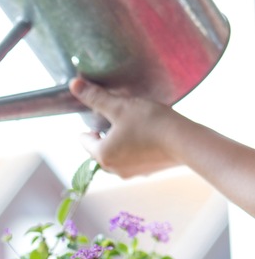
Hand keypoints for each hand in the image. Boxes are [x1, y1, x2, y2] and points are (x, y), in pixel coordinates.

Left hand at [68, 78, 182, 177]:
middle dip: (104, 135)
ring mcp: (132, 173)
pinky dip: (135, 148)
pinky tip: (145, 136)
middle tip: (112, 120)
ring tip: (129, 126)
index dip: (88, 127)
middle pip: (100, 150)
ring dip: (119, 142)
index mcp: (102, 155)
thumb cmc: (150, 123)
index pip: (84, 141)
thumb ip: (96, 97)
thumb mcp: (120, 106)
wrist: (185, 141)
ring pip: (117, 156)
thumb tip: (74, 85)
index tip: (97, 117)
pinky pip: (134, 159)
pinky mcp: (148, 172)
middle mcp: (114, 169)